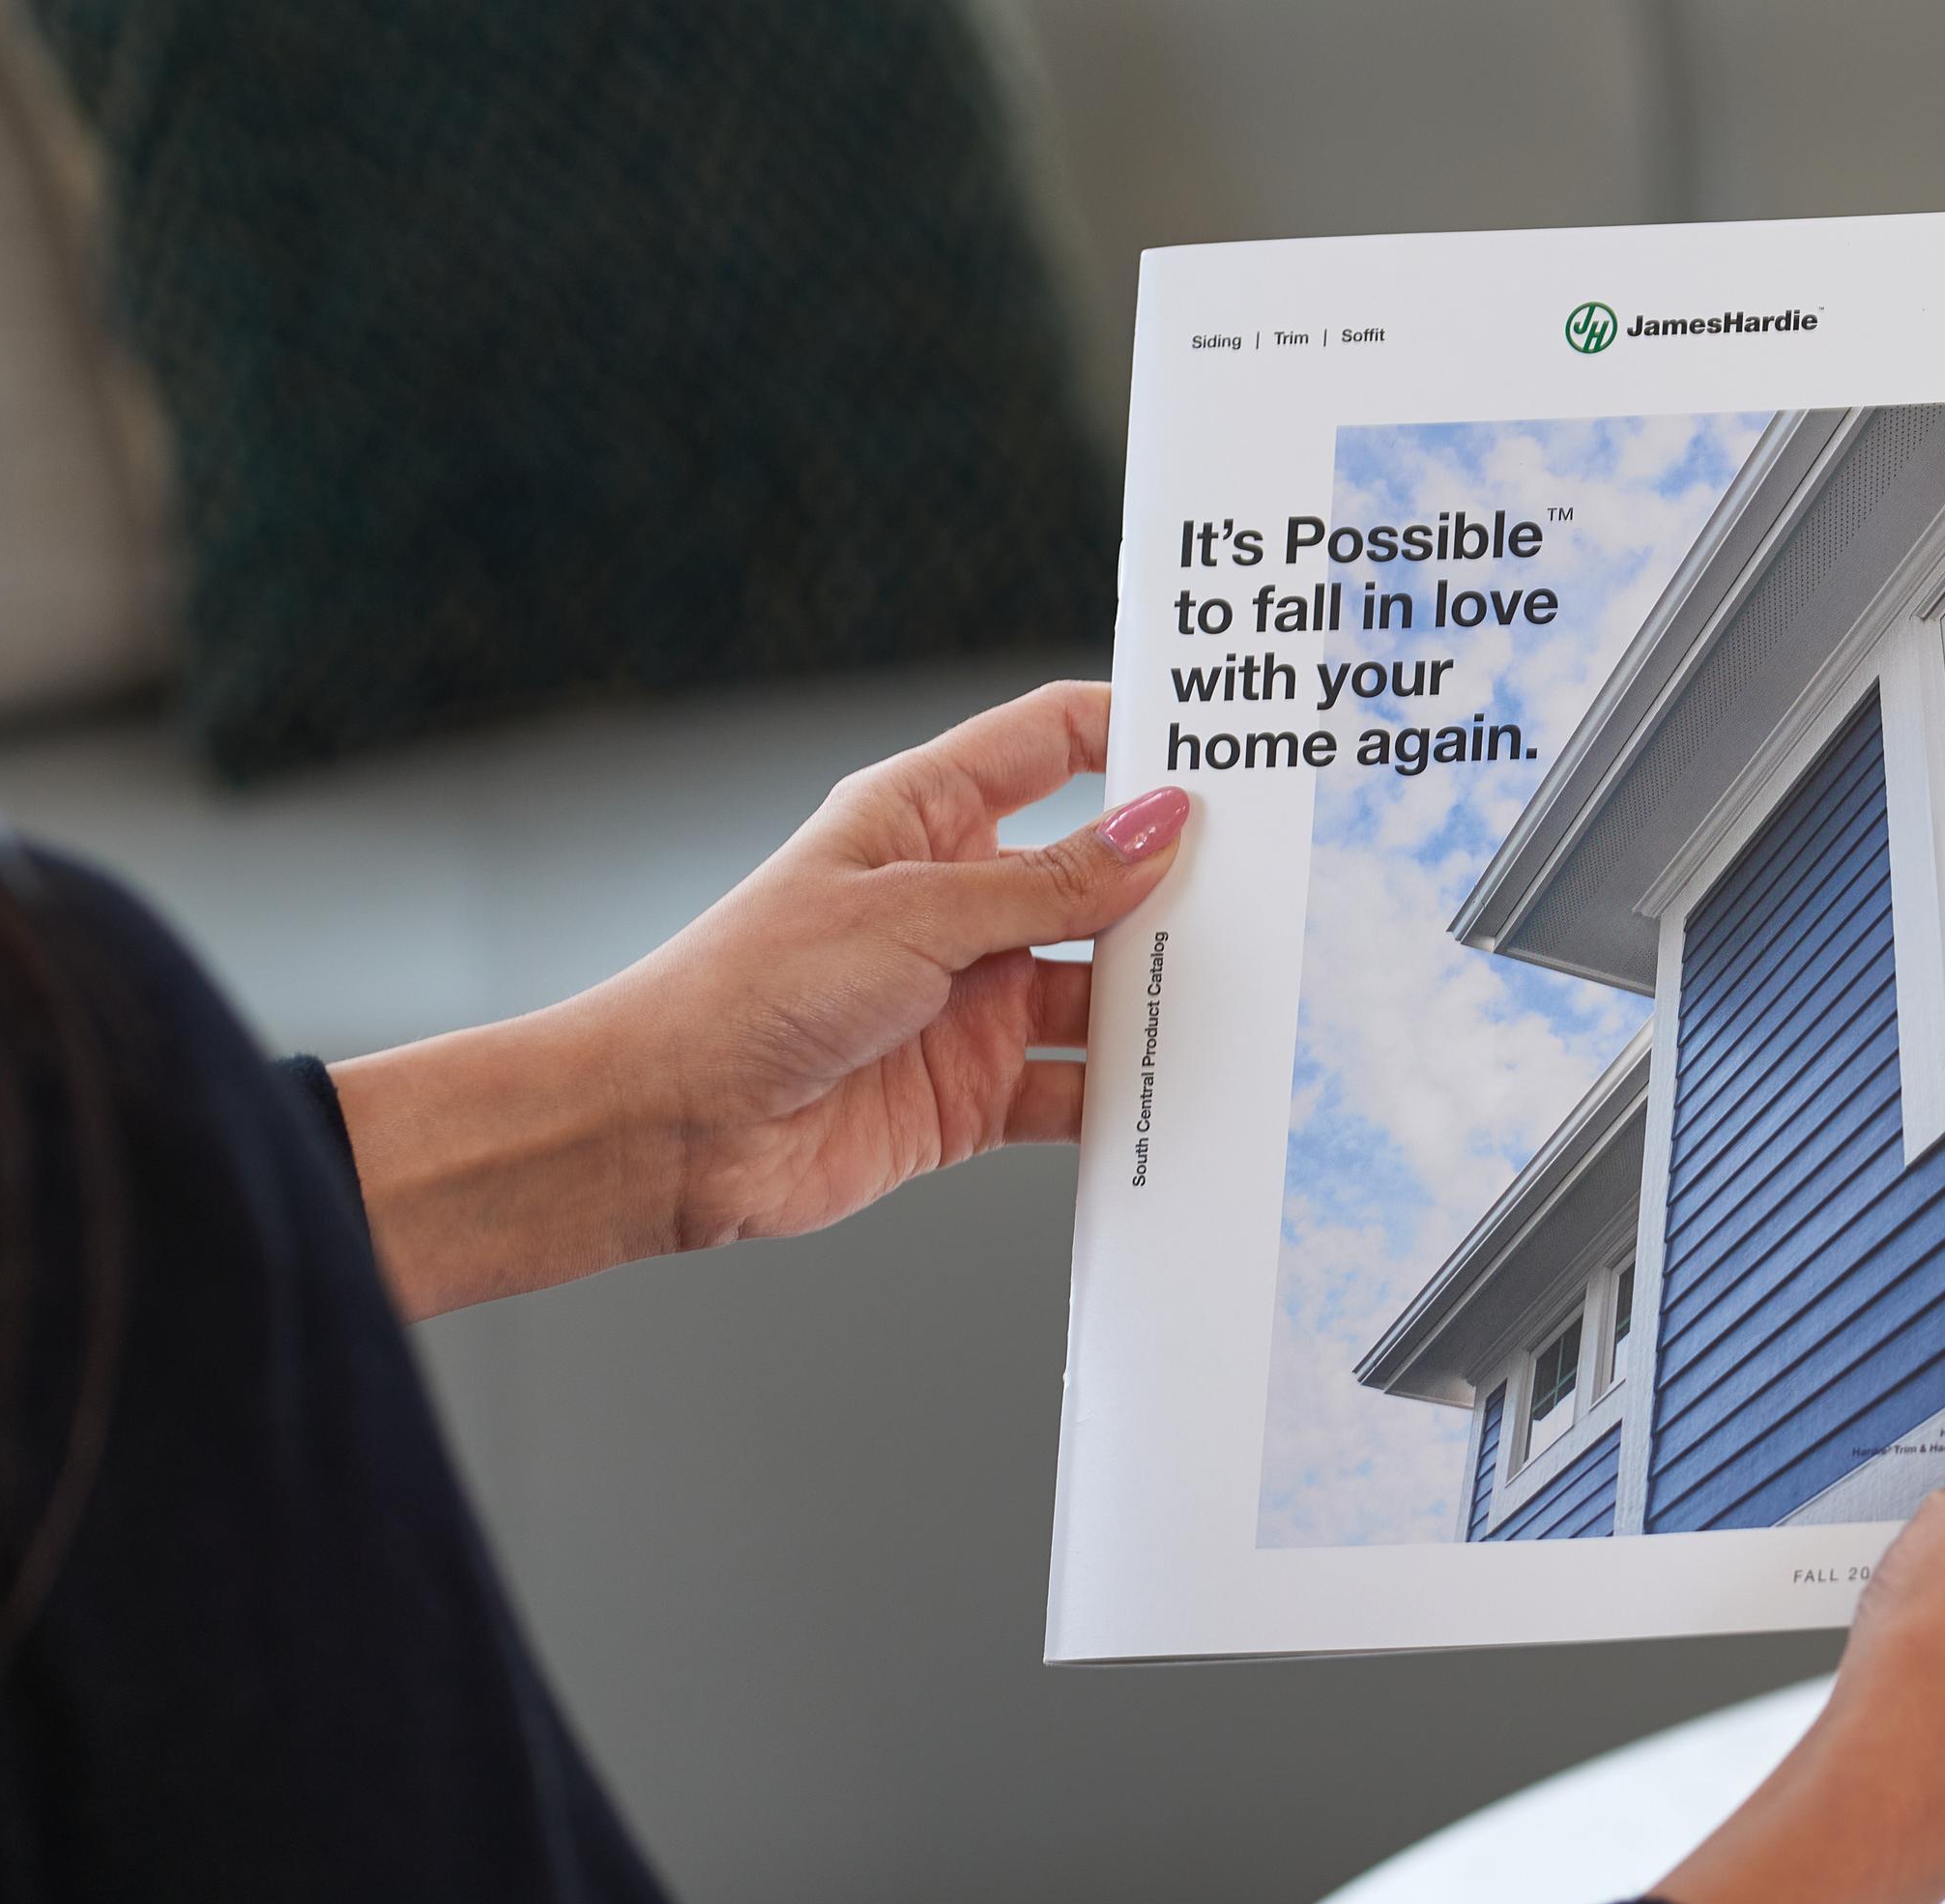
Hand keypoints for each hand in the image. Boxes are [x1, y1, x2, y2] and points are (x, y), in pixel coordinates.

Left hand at [330, 684, 1187, 1318]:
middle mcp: (959, 905)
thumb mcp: (915, 915)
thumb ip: (1050, 885)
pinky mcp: (975, 1093)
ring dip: (1162, 999)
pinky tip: (1182, 1098)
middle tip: (1276, 886)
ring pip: (1100, 991)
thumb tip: (1162, 828)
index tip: (1224, 740)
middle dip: (1177, 882)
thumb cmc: (747, 991)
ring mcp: (972, 1002)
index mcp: (927, 820)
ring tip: (1247, 999)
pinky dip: (1127, 1101)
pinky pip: (1077, 1092)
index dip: (1134, 732)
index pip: (1053, 745)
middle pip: (1097, 876)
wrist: (668, 1131)